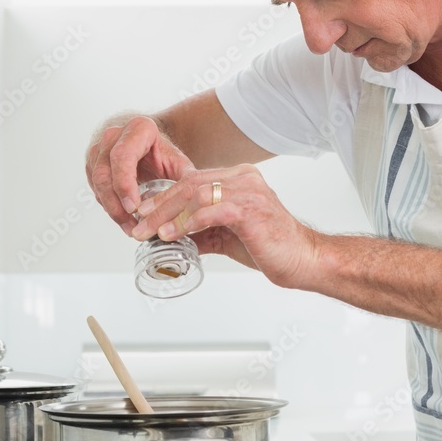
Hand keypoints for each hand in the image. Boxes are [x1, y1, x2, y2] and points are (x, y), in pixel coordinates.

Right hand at [86, 115, 194, 234]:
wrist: (152, 149)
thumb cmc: (165, 156)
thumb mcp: (180, 165)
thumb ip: (186, 181)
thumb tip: (190, 204)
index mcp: (138, 129)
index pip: (122, 156)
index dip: (125, 184)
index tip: (134, 207)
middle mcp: (114, 135)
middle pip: (105, 172)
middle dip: (116, 203)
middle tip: (132, 225)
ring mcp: (100, 149)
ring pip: (97, 183)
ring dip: (112, 209)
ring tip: (130, 228)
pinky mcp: (93, 164)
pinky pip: (96, 189)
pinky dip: (108, 207)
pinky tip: (123, 219)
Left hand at [131, 163, 318, 287]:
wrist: (303, 261)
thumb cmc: (272, 248)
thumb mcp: (228, 237)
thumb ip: (203, 232)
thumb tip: (173, 238)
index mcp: (239, 179)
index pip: (192, 180)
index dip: (164, 196)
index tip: (143, 212)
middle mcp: (244, 179)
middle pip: (190, 183)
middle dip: (159, 205)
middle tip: (138, 222)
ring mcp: (249, 191)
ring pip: (196, 194)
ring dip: (168, 214)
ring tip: (149, 231)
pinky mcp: (251, 209)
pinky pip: (212, 210)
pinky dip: (188, 222)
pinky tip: (172, 233)